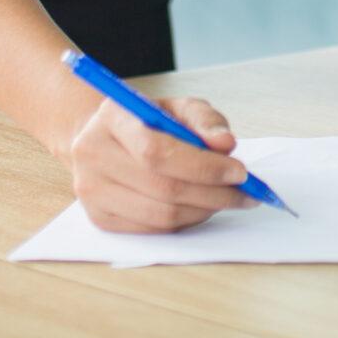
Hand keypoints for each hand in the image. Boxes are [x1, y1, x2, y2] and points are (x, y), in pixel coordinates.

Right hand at [64, 94, 257, 232]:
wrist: (103, 138)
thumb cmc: (148, 121)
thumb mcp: (178, 107)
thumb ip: (205, 120)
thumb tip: (226, 144)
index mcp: (113, 117)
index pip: (158, 151)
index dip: (203, 166)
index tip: (240, 172)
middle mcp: (93, 154)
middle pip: (162, 187)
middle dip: (213, 193)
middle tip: (246, 193)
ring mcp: (92, 190)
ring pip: (160, 215)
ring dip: (203, 211)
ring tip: (227, 199)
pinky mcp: (99, 218)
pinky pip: (152, 230)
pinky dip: (185, 222)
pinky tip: (202, 207)